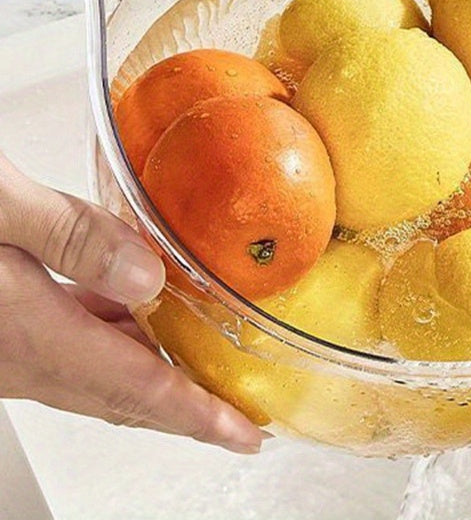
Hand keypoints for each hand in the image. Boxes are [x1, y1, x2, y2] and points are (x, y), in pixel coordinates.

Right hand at [0, 152, 262, 453]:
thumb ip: (72, 238)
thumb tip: (148, 276)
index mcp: (28, 332)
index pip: (137, 388)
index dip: (197, 417)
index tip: (245, 435)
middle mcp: (18, 354)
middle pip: (122, 394)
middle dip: (185, 410)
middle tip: (236, 417)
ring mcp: (4, 346)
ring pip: (98, 374)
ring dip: (152, 378)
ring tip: (200, 370)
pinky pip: (72, 345)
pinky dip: (115, 341)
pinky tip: (131, 311)